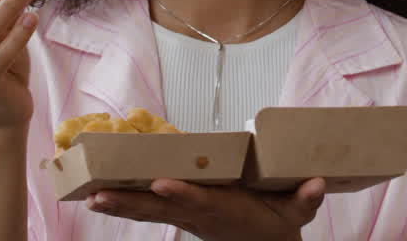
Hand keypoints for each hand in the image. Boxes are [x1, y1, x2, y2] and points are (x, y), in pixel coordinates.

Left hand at [87, 177, 325, 240]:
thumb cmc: (280, 224)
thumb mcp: (298, 213)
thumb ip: (306, 199)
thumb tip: (317, 182)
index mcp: (226, 211)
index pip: (200, 201)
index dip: (181, 192)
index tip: (161, 183)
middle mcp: (201, 215)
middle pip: (161, 208)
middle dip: (130, 202)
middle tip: (99, 195)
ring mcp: (189, 217)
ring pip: (150, 210)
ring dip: (120, 204)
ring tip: (90, 197)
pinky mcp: (183, 216)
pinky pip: (150, 210)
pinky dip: (126, 204)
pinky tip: (100, 198)